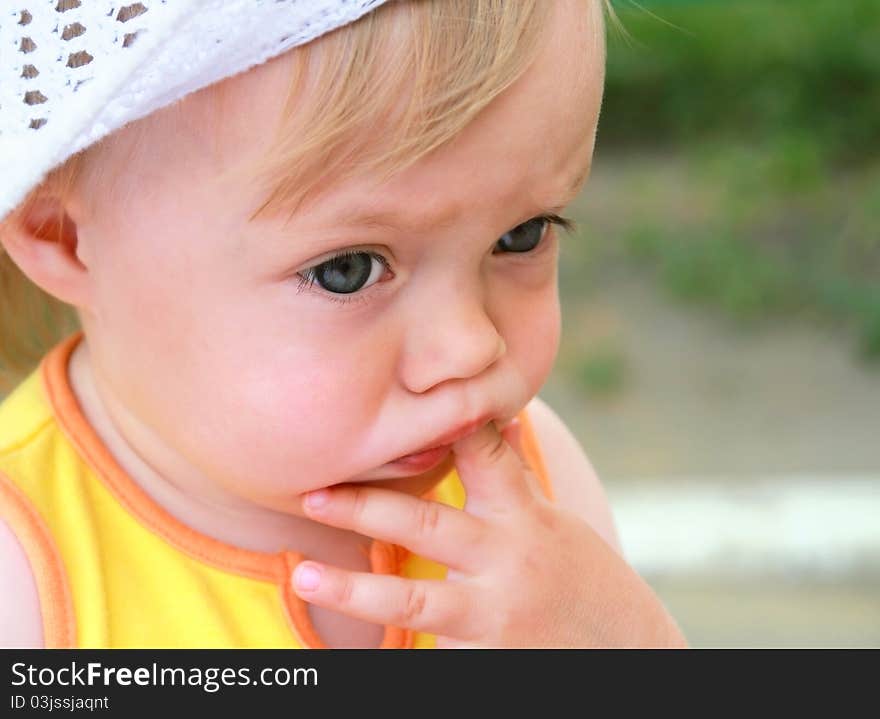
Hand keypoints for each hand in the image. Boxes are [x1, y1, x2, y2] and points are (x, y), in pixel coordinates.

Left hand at [292, 421, 686, 647]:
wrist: (628, 654)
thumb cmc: (586, 580)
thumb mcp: (557, 524)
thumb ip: (514, 484)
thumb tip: (500, 420)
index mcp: (527, 516)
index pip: (481, 454)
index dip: (441, 423)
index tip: (393, 402)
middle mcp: (509, 558)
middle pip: (429, 523)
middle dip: (369, 506)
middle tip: (313, 493)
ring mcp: (496, 612)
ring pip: (416, 601)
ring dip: (354, 590)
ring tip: (304, 575)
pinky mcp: (486, 656)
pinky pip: (431, 652)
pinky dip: (395, 653)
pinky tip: (344, 661)